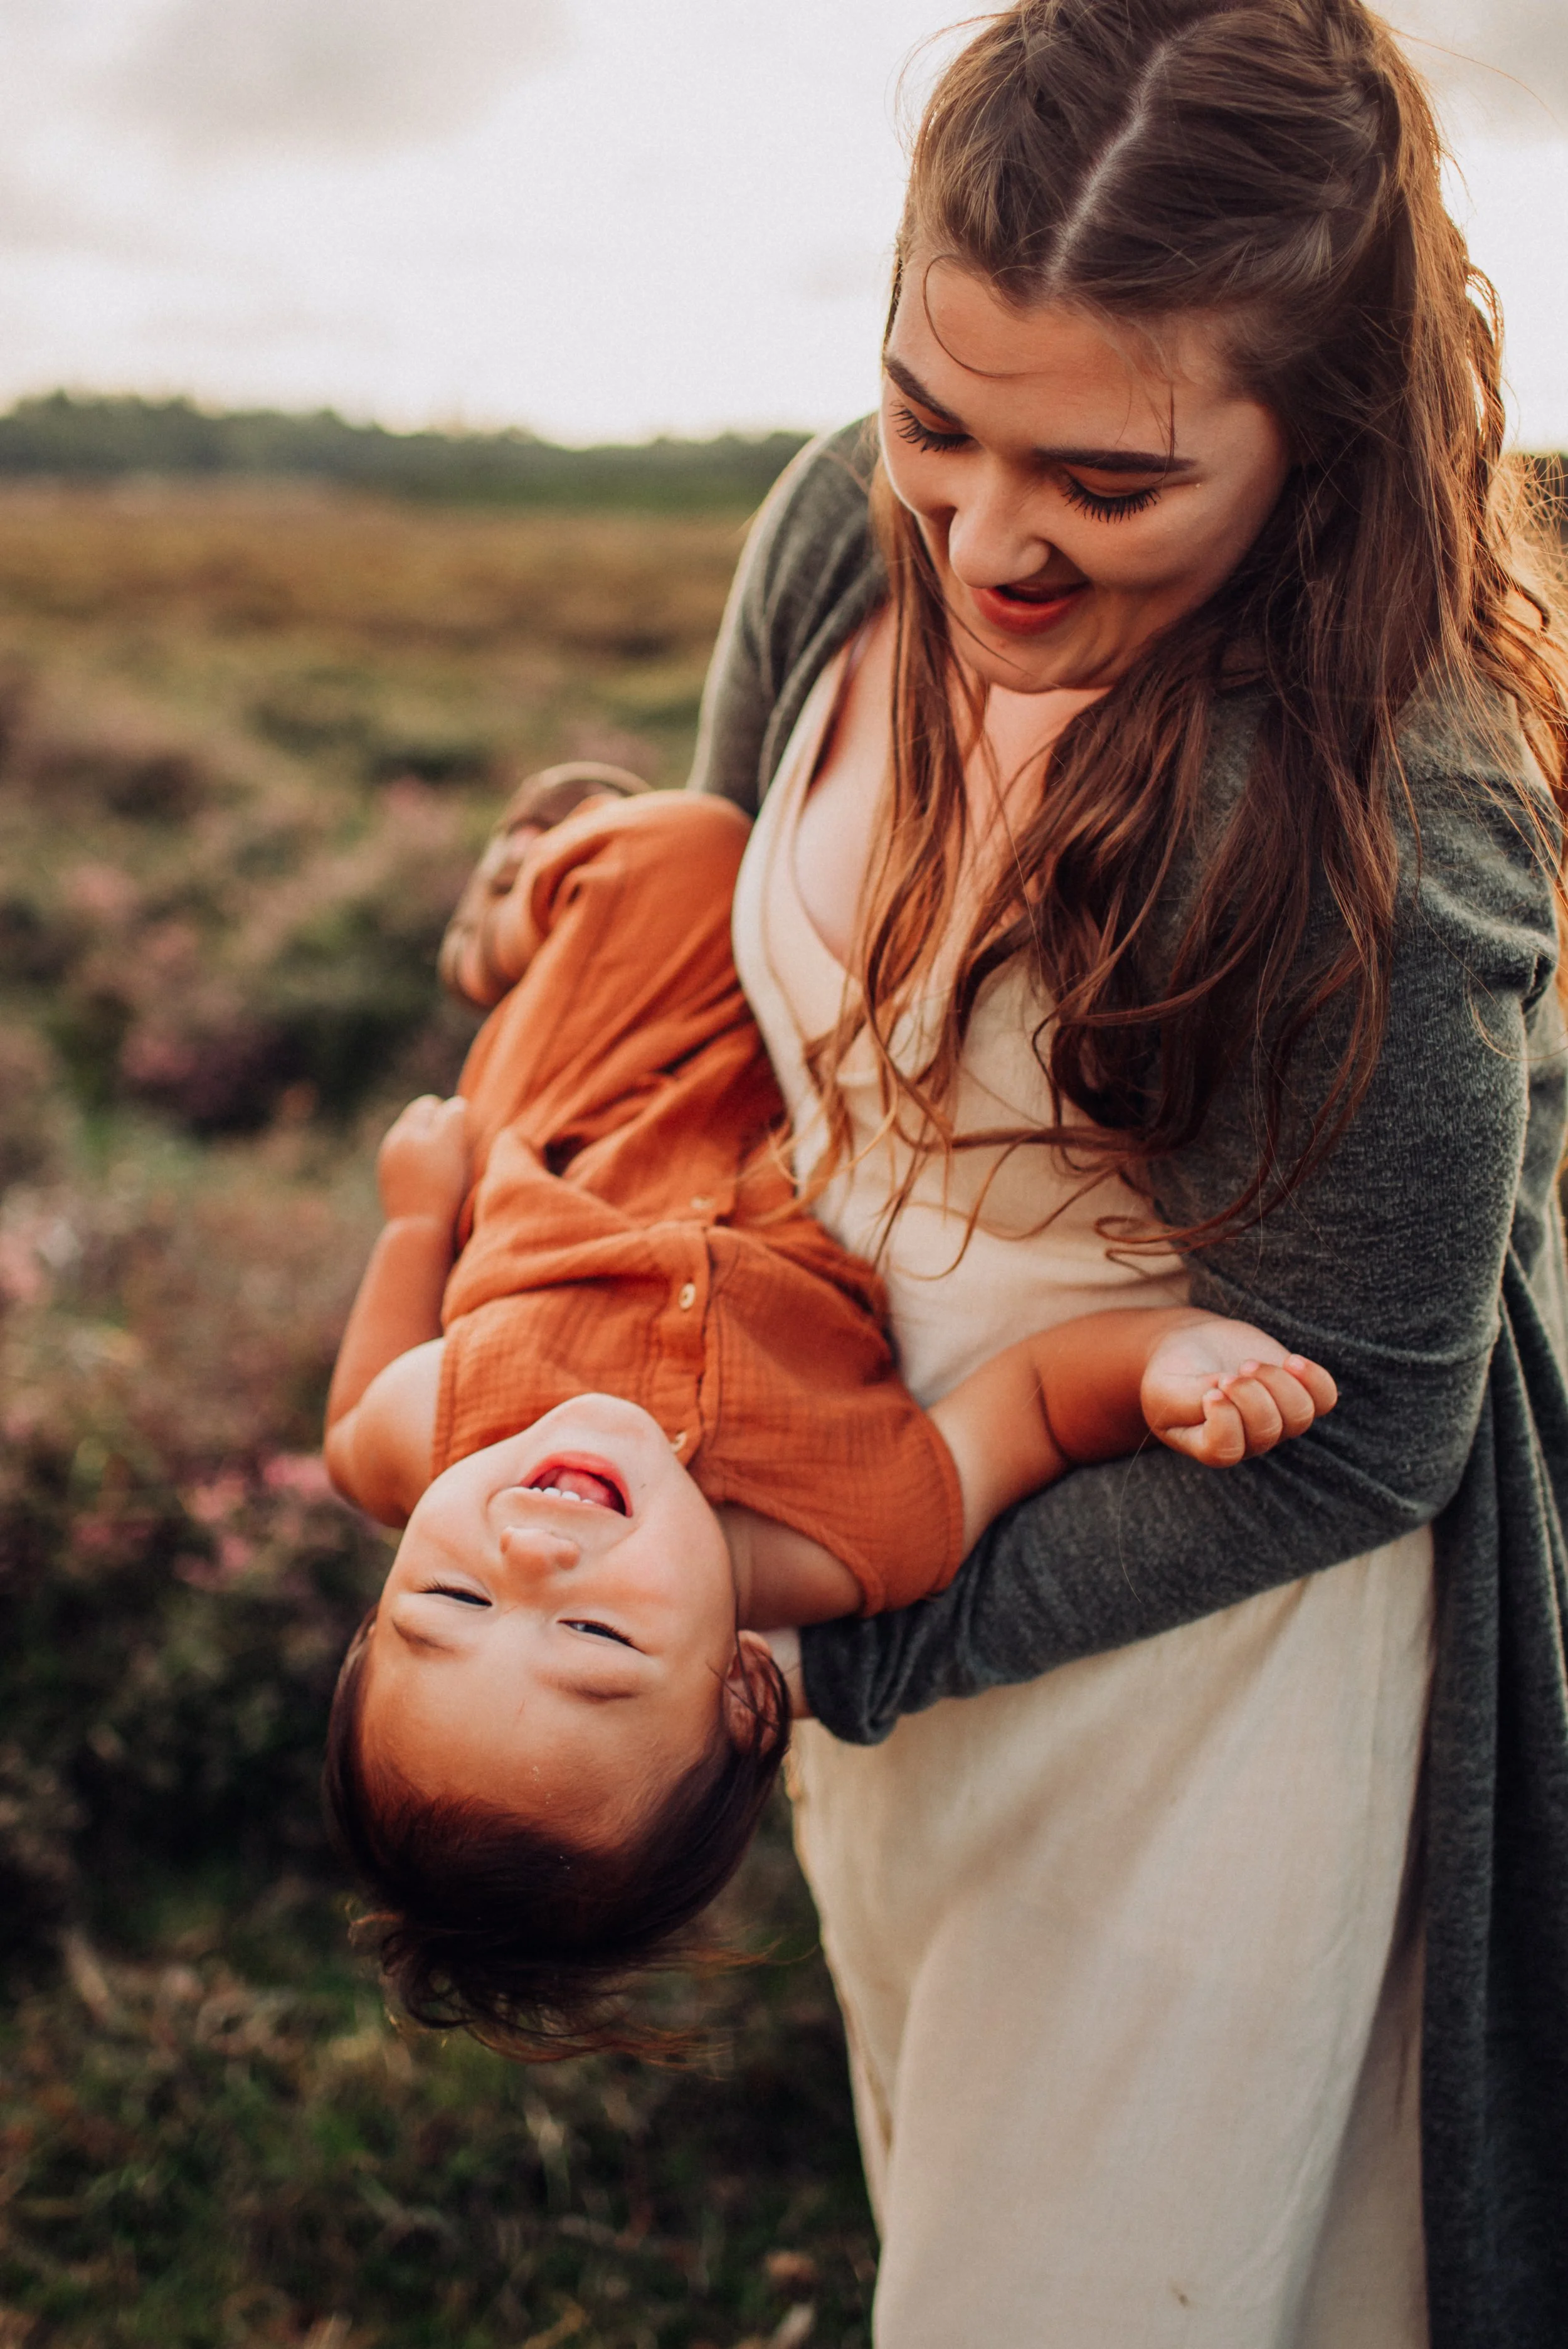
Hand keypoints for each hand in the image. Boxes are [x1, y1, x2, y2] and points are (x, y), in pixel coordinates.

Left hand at [376, 1095, 470, 1228]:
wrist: (420, 1230)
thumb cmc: (440, 1183)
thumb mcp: (451, 1141)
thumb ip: (454, 1115)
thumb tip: (456, 1105)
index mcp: (403, 1131)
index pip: (428, 1106)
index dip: (450, 1116)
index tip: (463, 1137)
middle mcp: (391, 1147)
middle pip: (420, 1127)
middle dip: (439, 1133)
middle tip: (456, 1154)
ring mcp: (389, 1169)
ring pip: (417, 1149)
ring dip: (433, 1154)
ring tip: (447, 1173)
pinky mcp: (393, 1190)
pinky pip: (413, 1170)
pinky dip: (425, 1172)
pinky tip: (436, 1188)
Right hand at [1141, 1316, 1336, 1467]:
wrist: (1193, 1346)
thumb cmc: (1173, 1371)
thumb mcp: (1165, 1385)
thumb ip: (1189, 1399)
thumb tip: (1224, 1396)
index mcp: (1207, 1445)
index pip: (1225, 1450)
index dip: (1224, 1420)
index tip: (1211, 1390)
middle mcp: (1247, 1441)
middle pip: (1267, 1430)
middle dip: (1250, 1394)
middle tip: (1229, 1374)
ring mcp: (1276, 1419)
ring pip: (1299, 1415)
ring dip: (1277, 1382)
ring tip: (1250, 1365)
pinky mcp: (1295, 1394)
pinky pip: (1324, 1398)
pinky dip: (1313, 1378)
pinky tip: (1290, 1361)